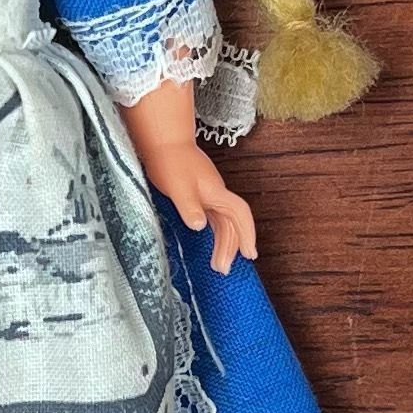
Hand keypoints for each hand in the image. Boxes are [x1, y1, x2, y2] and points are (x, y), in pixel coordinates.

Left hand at [143, 139, 256, 274]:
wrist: (163, 141)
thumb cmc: (169, 162)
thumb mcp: (177, 186)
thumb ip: (188, 206)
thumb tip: (199, 225)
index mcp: (216, 193)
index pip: (240, 214)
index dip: (247, 234)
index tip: (250, 254)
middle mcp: (217, 194)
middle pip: (232, 223)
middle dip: (231, 247)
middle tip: (223, 270)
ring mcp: (210, 195)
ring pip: (224, 222)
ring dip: (223, 243)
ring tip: (217, 265)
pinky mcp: (201, 195)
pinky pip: (215, 218)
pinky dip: (216, 233)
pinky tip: (212, 244)